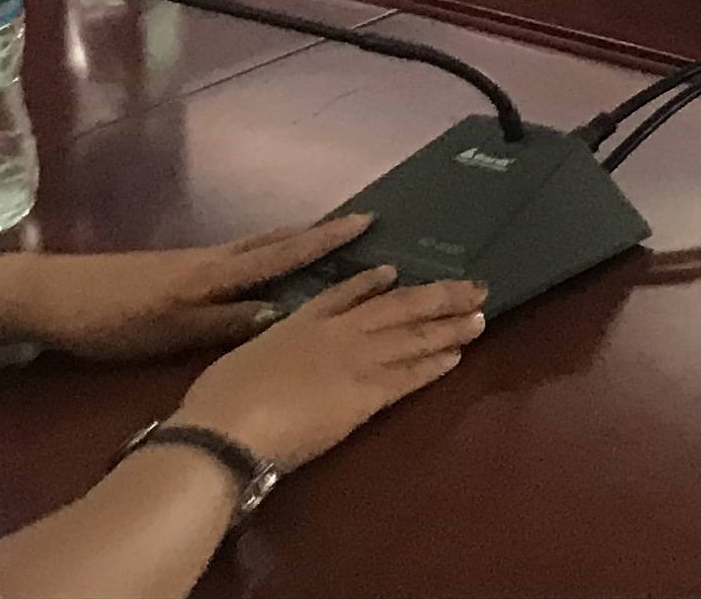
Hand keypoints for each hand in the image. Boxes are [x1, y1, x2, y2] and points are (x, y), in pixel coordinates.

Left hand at [0, 217, 373, 363]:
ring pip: (258, 247)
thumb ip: (224, 323)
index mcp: (217, 276)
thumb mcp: (168, 332)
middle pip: (276, 242)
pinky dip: (268, 253)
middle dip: (320, 235)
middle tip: (363, 224)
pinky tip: (268, 266)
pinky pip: (240, 256)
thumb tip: (285, 314)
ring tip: (328, 239)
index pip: (283, 256)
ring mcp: (196, 262)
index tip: (368, 224)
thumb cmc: (112, 321)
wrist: (52, 297)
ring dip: (296, 241)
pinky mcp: (180, 270)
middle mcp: (214, 261)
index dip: (325, 244)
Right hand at [174, 264, 482, 476]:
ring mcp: (356, 360)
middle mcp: (336, 333)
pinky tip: (457, 354)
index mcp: (300, 322)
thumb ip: (268, 348)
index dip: (371, 283)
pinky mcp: (367, 394)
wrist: (230, 427)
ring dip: (449, 325)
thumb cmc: (220, 398)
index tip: (394, 272)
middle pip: (397, 307)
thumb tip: (274, 353)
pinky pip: (409, 375)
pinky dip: (434, 363)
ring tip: (480, 314)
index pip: (343, 295)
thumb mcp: (242, 356)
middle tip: (473, 286)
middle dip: (437, 296)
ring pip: (413, 336)